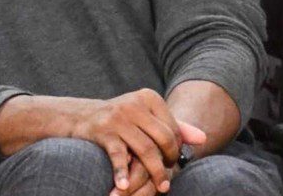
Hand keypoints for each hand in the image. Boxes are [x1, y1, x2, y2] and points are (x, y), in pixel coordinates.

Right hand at [69, 89, 205, 193]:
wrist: (79, 117)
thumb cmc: (120, 120)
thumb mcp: (146, 117)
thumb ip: (174, 125)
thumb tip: (203, 139)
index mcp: (148, 97)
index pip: (173, 128)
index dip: (175, 149)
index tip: (169, 161)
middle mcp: (134, 104)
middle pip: (163, 139)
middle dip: (168, 162)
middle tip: (166, 178)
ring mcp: (117, 117)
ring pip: (146, 150)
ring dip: (154, 173)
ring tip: (159, 189)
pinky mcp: (102, 131)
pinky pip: (118, 155)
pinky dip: (122, 173)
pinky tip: (124, 186)